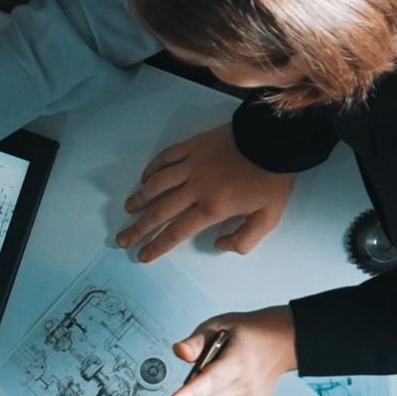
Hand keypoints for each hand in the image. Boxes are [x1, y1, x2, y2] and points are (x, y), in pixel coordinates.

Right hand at [117, 123, 293, 261]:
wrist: (275, 140)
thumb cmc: (272, 180)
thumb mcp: (268, 218)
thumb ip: (245, 239)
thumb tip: (219, 245)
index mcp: (212, 208)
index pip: (178, 231)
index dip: (158, 245)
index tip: (142, 255)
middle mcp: (196, 188)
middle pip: (160, 211)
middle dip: (139, 228)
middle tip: (121, 239)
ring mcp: (192, 164)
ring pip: (158, 183)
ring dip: (140, 197)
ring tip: (128, 208)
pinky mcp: (193, 146)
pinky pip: (166, 157)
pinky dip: (153, 168)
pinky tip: (145, 177)